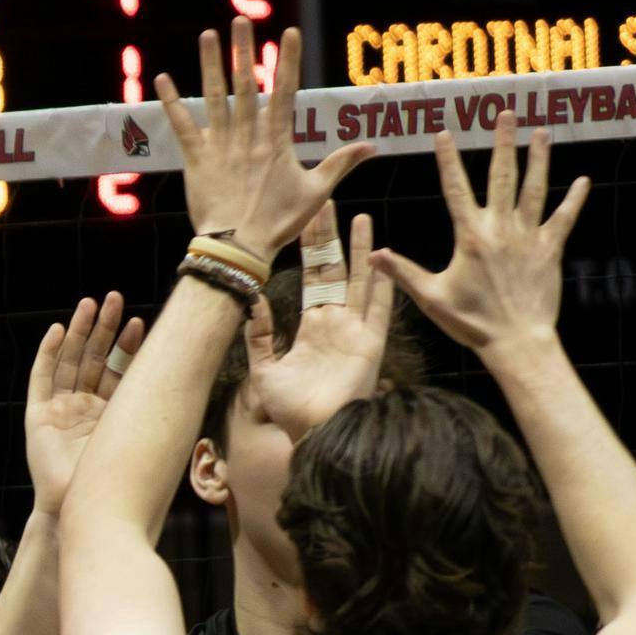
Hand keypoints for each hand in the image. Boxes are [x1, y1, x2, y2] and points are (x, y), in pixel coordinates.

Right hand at [25, 292, 145, 516]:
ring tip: (90, 304)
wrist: (84, 509)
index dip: (127, 345)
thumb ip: (157, 410)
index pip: (118, 369)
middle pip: (94, 359)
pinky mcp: (37, 417)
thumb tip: (196, 382)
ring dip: (79, 332)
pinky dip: (49, 353)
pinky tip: (59, 330)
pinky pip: (41, 378)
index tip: (140, 321)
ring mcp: (60, 410)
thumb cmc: (118, 482)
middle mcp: (84, 407)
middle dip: (104, 329)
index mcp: (110, 412)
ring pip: (70, 361)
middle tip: (115, 299)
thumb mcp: (142, 437)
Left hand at [154, 21, 372, 260]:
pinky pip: (183, 126)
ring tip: (208, 35)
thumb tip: (372, 147)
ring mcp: (221, 146)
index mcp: (277, 141)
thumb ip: (341, 163)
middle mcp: (248, 137)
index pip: (284, 92)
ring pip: (215, 98)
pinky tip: (163, 79)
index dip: (287, 62)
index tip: (288, 34)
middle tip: (241, 21)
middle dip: (243, 51)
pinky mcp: (197, 160)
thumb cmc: (277, 223)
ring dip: (211, 65)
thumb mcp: (316, 192)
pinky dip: (173, 103)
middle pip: (246, 86)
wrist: (238, 247)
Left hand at [245, 204, 393, 440]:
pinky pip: (378, 307)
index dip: (310, 249)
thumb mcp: (264, 369)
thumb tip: (251, 302)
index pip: (312, 278)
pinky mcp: (371, 342)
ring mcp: (355, 330)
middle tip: (326, 202)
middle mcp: (336, 323)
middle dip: (330, 237)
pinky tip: (384, 257)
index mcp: (312, 327)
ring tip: (360, 217)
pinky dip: (382, 283)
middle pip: (334, 269)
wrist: (314, 432)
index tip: (308, 219)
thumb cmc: (290, 410)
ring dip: (360, 249)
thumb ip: (258, 336)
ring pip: (359, 279)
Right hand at [373, 112, 586, 356]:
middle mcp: (500, 229)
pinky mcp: (549, 250)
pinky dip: (573, 200)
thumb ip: (402, 273)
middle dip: (503, 144)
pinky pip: (563, 219)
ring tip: (541, 133)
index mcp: (470, 237)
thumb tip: (372, 255)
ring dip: (538, 159)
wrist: (515, 341)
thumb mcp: (430, 298)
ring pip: (535, 189)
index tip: (444, 134)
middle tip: (506, 114)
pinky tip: (583, 182)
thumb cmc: (471, 323)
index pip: (456, 190)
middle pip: (502, 177)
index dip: (448, 160)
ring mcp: (528, 237)